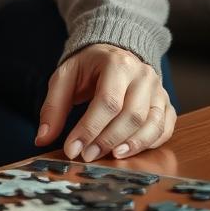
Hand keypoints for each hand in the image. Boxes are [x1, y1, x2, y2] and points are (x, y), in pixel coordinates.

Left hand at [35, 44, 175, 160]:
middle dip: (108, 140)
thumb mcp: (64, 77)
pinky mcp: (167, 104)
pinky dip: (148, 144)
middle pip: (132, 115)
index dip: (90, 128)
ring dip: (131, 146)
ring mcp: (159, 90)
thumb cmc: (87, 67)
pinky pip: (164, 129)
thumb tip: (42, 138)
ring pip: (153, 125)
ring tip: (110, 157)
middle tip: (88, 156)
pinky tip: (128, 151)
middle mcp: (143, 75)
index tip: (73, 149)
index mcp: (117, 63)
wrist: (113, 53)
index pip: (107, 101)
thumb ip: (53, 106)